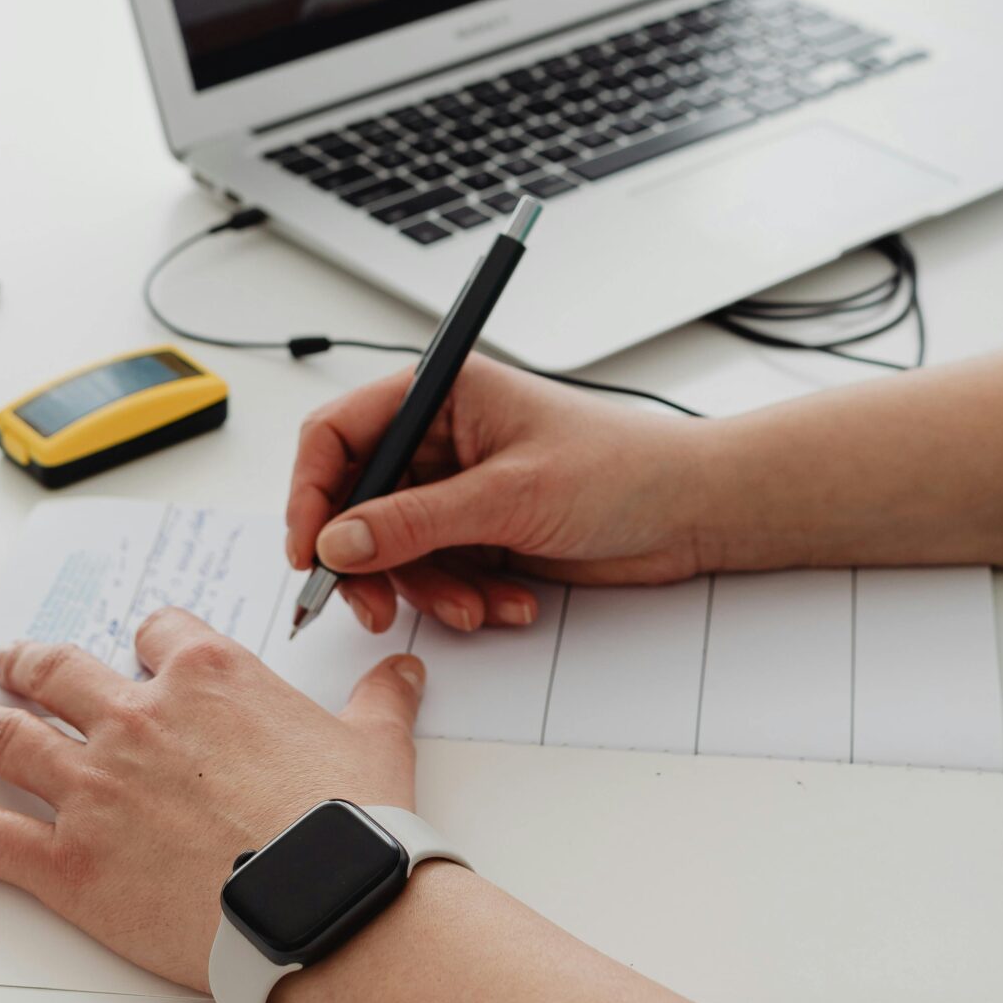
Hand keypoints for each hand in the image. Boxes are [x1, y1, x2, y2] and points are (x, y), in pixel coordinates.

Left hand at [0, 612, 422, 989]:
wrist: (320, 901)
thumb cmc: (350, 824)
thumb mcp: (378, 742)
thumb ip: (381, 699)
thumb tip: (402, 670)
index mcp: (209, 678)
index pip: (159, 634)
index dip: (146, 642)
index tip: (140, 649)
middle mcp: (139, 718)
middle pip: (62, 672)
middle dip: (30, 664)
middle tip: (9, 661)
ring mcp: (93, 787)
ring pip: (10, 737)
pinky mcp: (65, 862)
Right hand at [286, 355, 718, 632]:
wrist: (693, 512)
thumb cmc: (622, 469)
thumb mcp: (511, 496)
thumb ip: (416, 522)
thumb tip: (336, 543)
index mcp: (440, 393)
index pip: (338, 434)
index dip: (311, 493)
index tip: (309, 553)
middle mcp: (440, 438)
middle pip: (355, 503)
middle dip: (369, 562)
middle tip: (375, 609)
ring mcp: (458, 488)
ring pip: (394, 551)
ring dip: (429, 589)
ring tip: (480, 608)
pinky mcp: (480, 533)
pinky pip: (437, 574)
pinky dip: (464, 597)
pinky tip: (512, 602)